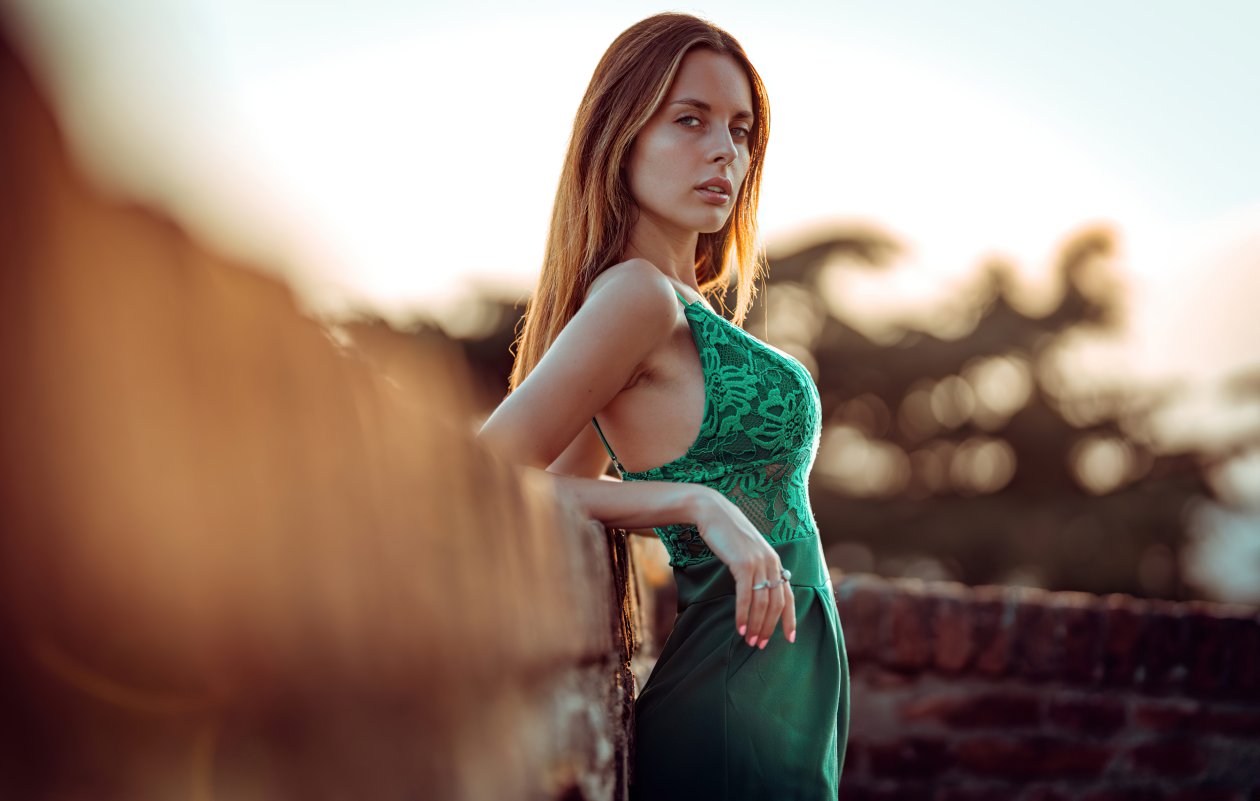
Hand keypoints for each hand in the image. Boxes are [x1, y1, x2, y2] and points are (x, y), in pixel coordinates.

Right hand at [689, 487, 795, 648]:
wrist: (713, 512)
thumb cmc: (727, 533)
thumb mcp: (747, 551)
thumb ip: (756, 568)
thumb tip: (757, 591)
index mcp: (775, 561)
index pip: (788, 595)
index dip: (790, 619)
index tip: (790, 639)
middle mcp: (771, 563)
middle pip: (776, 603)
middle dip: (769, 627)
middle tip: (761, 645)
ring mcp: (758, 563)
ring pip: (762, 603)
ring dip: (757, 625)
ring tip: (750, 641)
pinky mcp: (743, 563)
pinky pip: (746, 596)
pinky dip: (743, 614)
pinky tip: (739, 627)